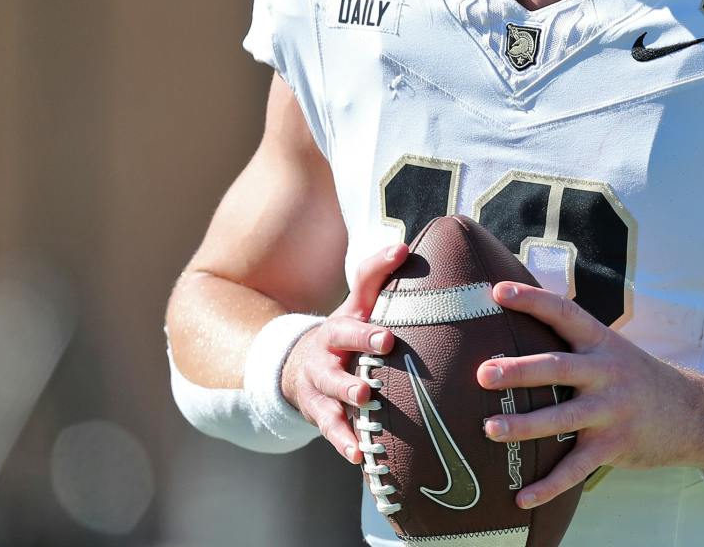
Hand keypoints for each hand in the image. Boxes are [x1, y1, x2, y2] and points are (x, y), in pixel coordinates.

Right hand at [281, 242, 409, 462]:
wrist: (299, 365)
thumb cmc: (346, 331)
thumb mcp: (357, 304)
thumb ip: (376, 275)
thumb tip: (404, 244)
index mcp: (337, 329)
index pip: (349, 326)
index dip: (365, 331)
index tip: (388, 336)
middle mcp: (323, 360)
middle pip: (334, 367)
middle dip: (352, 371)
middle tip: (373, 377)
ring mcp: (318, 389)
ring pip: (328, 402)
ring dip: (345, 410)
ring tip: (363, 417)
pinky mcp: (320, 416)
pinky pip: (331, 431)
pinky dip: (344, 443)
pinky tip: (358, 458)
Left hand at [477, 281, 703, 507]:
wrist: (692, 414)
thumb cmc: (636, 380)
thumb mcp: (612, 351)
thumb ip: (574, 345)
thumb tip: (519, 330)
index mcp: (601, 343)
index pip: (565, 313)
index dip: (532, 300)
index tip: (498, 291)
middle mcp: (606, 373)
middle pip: (558, 368)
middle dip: (519, 371)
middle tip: (483, 373)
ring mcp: (611, 410)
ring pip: (562, 418)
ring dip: (523, 425)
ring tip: (489, 428)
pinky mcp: (615, 445)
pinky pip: (576, 468)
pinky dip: (548, 485)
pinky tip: (522, 497)